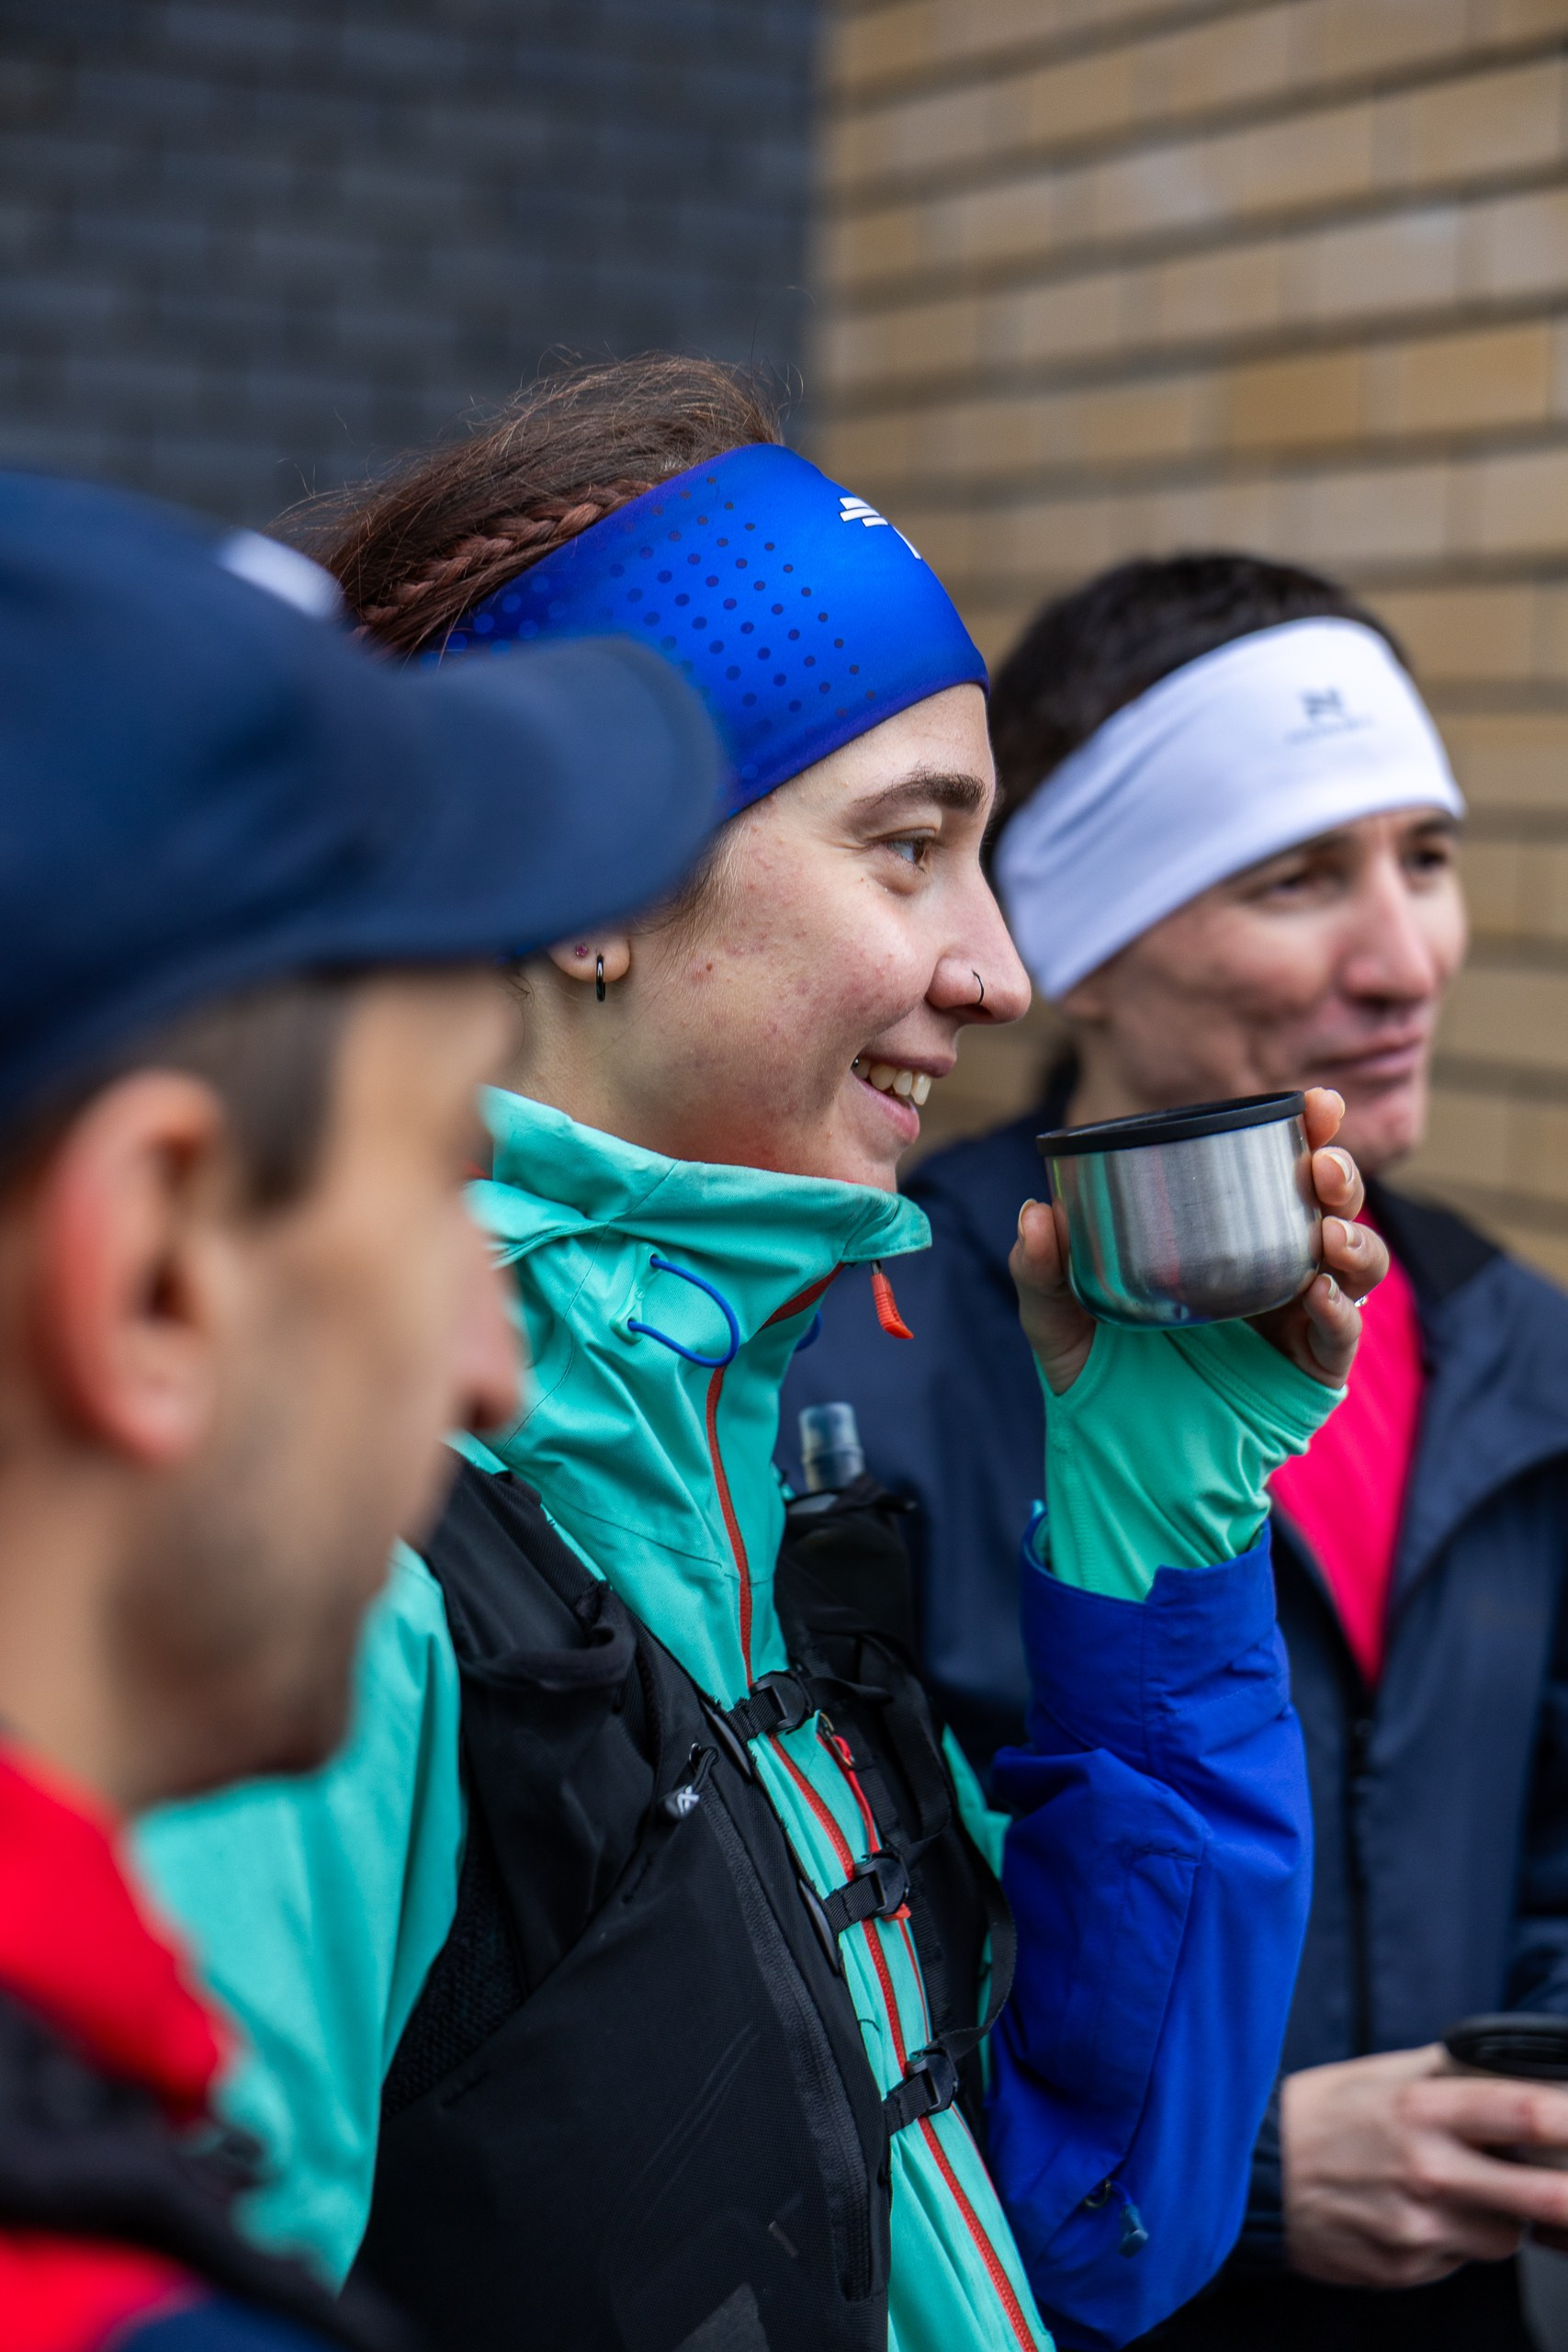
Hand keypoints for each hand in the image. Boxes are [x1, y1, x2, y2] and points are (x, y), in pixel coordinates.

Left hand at [1011, 1086, 1387, 1395]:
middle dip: (1340, 1175)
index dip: (1307, 1132)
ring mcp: (1298, 1321)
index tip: (1313, 1103)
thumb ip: (1041, 1270)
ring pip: (1356, 1266)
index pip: (1277, 1172)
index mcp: (1227, 1238)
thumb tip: (1036, 1211)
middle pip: (1332, 1206)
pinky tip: (1316, 1295)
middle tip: (1321, 1163)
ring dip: (1354, 1238)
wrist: (1120, 1467)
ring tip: (1326, 1230)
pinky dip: (1338, 1313)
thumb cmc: (1097, 1379)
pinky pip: (1339, 1338)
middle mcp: (1274, 1269)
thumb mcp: (1056, 1319)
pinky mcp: (1309, 1375)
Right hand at [1282, 2045, 1567, 2287]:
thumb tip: (1509, 2072)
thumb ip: (1448, 2073)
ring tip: (1459, 2191)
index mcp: (1420, 2109)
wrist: (1251, 2174)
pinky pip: (1459, 2260)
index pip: (1521, 2112)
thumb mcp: (1381, 2074)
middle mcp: (1426, 2171)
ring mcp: (1418, 2228)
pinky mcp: (1406, 2269)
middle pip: (1539, 2195)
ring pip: (1504, 2236)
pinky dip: (1452, 2240)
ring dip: (1499, 2216)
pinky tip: (1416, 2214)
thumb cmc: (1317, 2115)